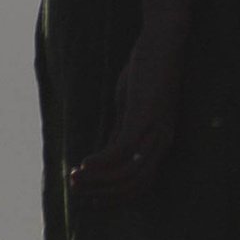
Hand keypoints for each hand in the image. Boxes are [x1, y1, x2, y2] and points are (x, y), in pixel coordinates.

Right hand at [69, 39, 181, 201]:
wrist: (163, 40)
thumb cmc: (147, 69)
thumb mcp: (131, 105)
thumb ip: (122, 129)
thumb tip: (108, 152)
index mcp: (161, 140)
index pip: (143, 182)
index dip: (117, 195)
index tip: (93, 199)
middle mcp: (163, 141)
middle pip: (136, 184)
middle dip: (105, 193)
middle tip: (78, 192)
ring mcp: (155, 130)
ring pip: (128, 172)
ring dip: (99, 180)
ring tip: (75, 179)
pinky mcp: (145, 117)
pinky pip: (121, 150)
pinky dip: (101, 162)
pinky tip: (83, 164)